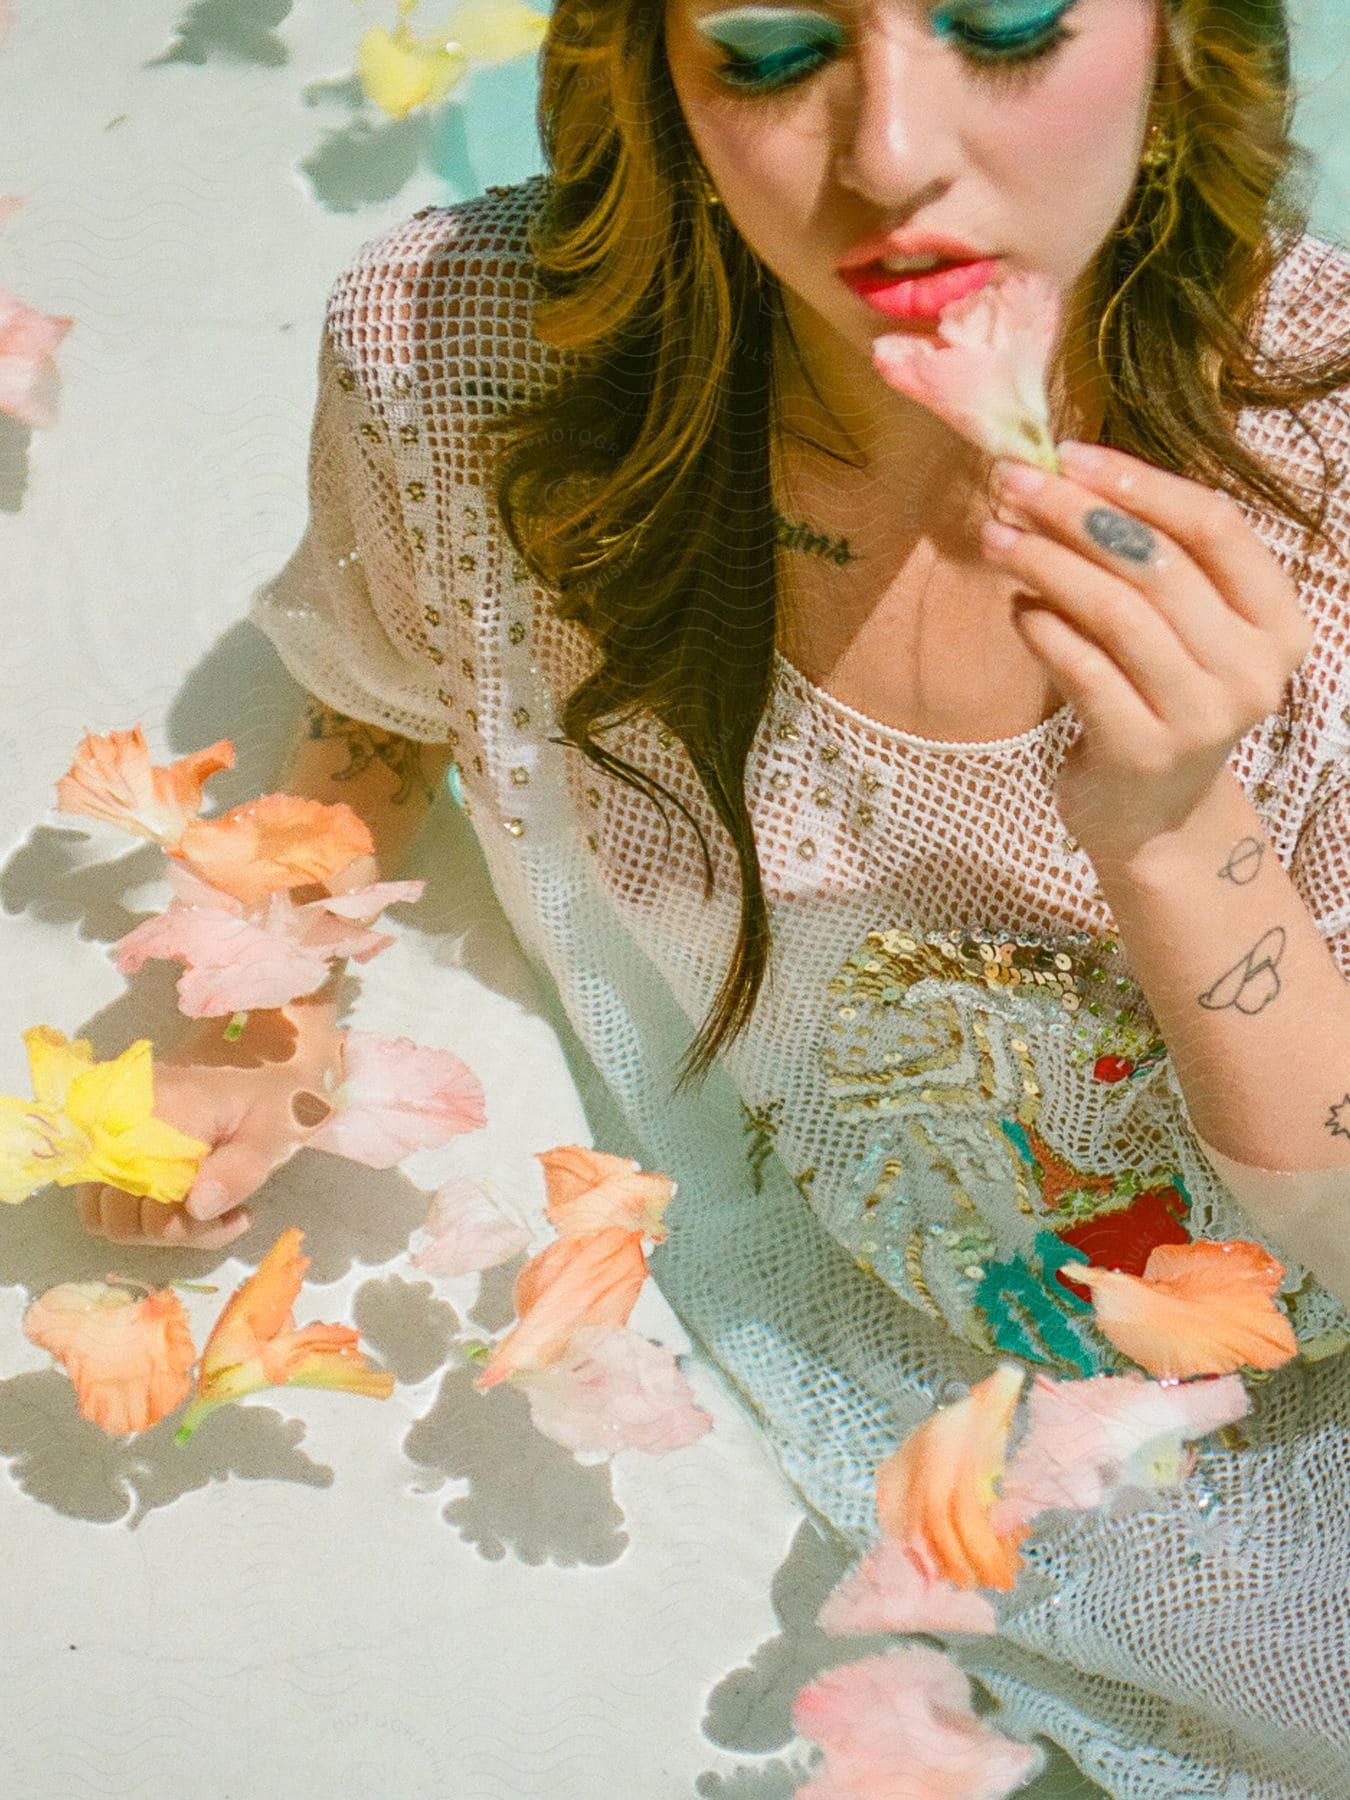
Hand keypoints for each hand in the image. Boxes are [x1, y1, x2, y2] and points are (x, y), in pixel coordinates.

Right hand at [73, 1006, 344, 1248]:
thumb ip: (239, 1168)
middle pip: (115, 1215)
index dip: (179, 1225)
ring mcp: (112, 1134)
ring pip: (110, 1214)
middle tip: (231, 1215)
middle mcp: (118, 1125)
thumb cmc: (274, 1089)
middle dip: (174, 1230)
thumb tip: (196, 1208)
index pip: (134, 1200)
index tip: (237, 1217)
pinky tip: (205, 1202)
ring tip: (221, 1211)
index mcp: (156, 1114)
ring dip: (162, 1227)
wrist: (264, 1048)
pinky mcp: (117, 1142)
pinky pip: (116, 1197)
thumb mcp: (275, 1127)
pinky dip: (154, 1212)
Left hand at [981, 441, 1312, 870]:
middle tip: (1013, 483)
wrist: (1153, 817)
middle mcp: (1253, 670)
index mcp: (1277, 623)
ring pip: (1117, 613)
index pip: (1218, 526)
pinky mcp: (1142, 751)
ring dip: (1048, 564)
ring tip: (997, 538)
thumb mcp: (1177, 629)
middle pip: (1158, 564)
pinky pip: (1082, 670)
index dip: (1142, 482)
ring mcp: (1202, 717)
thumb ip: (1147, 560)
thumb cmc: (1157, 697)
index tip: (1070, 453)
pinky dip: (1043, 629)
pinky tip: (1017, 609)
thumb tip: (1062, 472)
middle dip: (1077, 514)